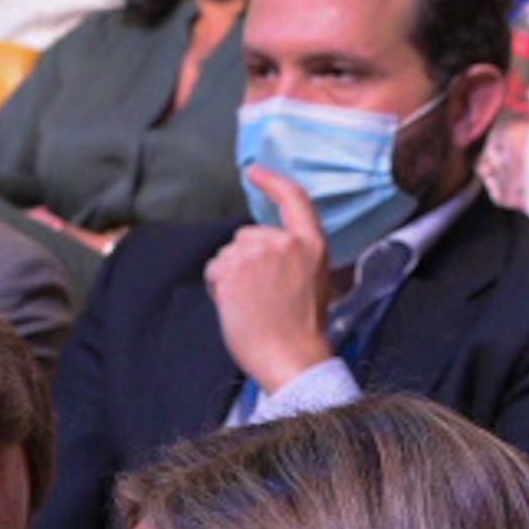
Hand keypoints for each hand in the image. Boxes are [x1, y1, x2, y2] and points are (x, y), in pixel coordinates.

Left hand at [205, 170, 339, 392]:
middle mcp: (284, 242)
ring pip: (227, 254)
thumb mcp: (314, 280)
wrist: (292, 357)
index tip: (253, 171)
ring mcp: (257, 255)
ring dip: (231, 276)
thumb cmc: (302, 329)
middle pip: (247, 235)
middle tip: (262, 296)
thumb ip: (292, 255)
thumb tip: (259, 246)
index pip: (293, 198)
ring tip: (252, 305)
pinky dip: (218, 288)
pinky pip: (214, 270)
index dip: (271, 181)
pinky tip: (237, 307)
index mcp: (312, 244)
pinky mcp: (233, 271)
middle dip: (245, 260)